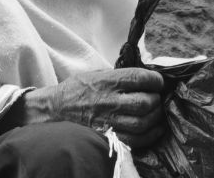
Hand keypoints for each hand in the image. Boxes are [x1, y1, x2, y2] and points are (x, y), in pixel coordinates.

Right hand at [6, 68, 164, 147]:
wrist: (56, 108)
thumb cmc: (79, 88)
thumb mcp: (98, 73)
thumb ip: (121, 75)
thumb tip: (146, 76)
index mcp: (108, 81)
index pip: (140, 78)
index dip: (155, 80)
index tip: (158, 82)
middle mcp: (109, 101)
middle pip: (144, 102)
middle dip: (156, 100)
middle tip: (156, 98)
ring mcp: (108, 121)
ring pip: (142, 123)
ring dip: (155, 118)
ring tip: (155, 113)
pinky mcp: (108, 137)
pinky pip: (136, 140)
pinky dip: (149, 135)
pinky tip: (153, 129)